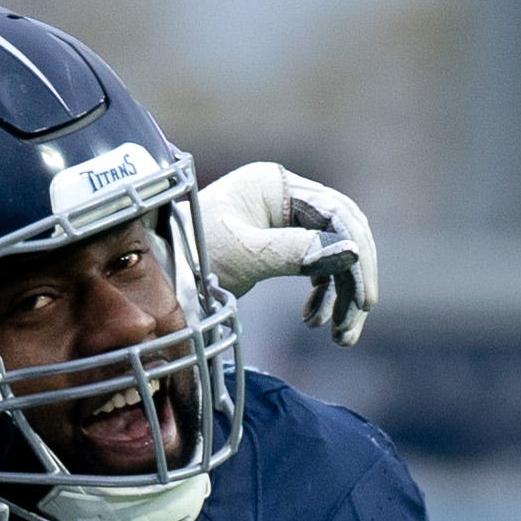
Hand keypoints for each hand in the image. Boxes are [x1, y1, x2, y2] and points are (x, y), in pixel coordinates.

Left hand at [198, 161, 377, 344]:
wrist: (157, 269)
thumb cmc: (191, 255)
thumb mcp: (246, 257)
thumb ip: (298, 253)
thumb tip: (350, 254)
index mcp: (276, 184)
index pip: (336, 215)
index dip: (356, 256)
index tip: (363, 299)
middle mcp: (283, 195)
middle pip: (339, 234)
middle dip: (351, 280)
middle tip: (355, 321)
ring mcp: (281, 218)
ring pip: (330, 254)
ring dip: (339, 295)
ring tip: (338, 335)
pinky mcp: (276, 243)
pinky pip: (313, 266)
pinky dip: (319, 295)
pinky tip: (313, 320)